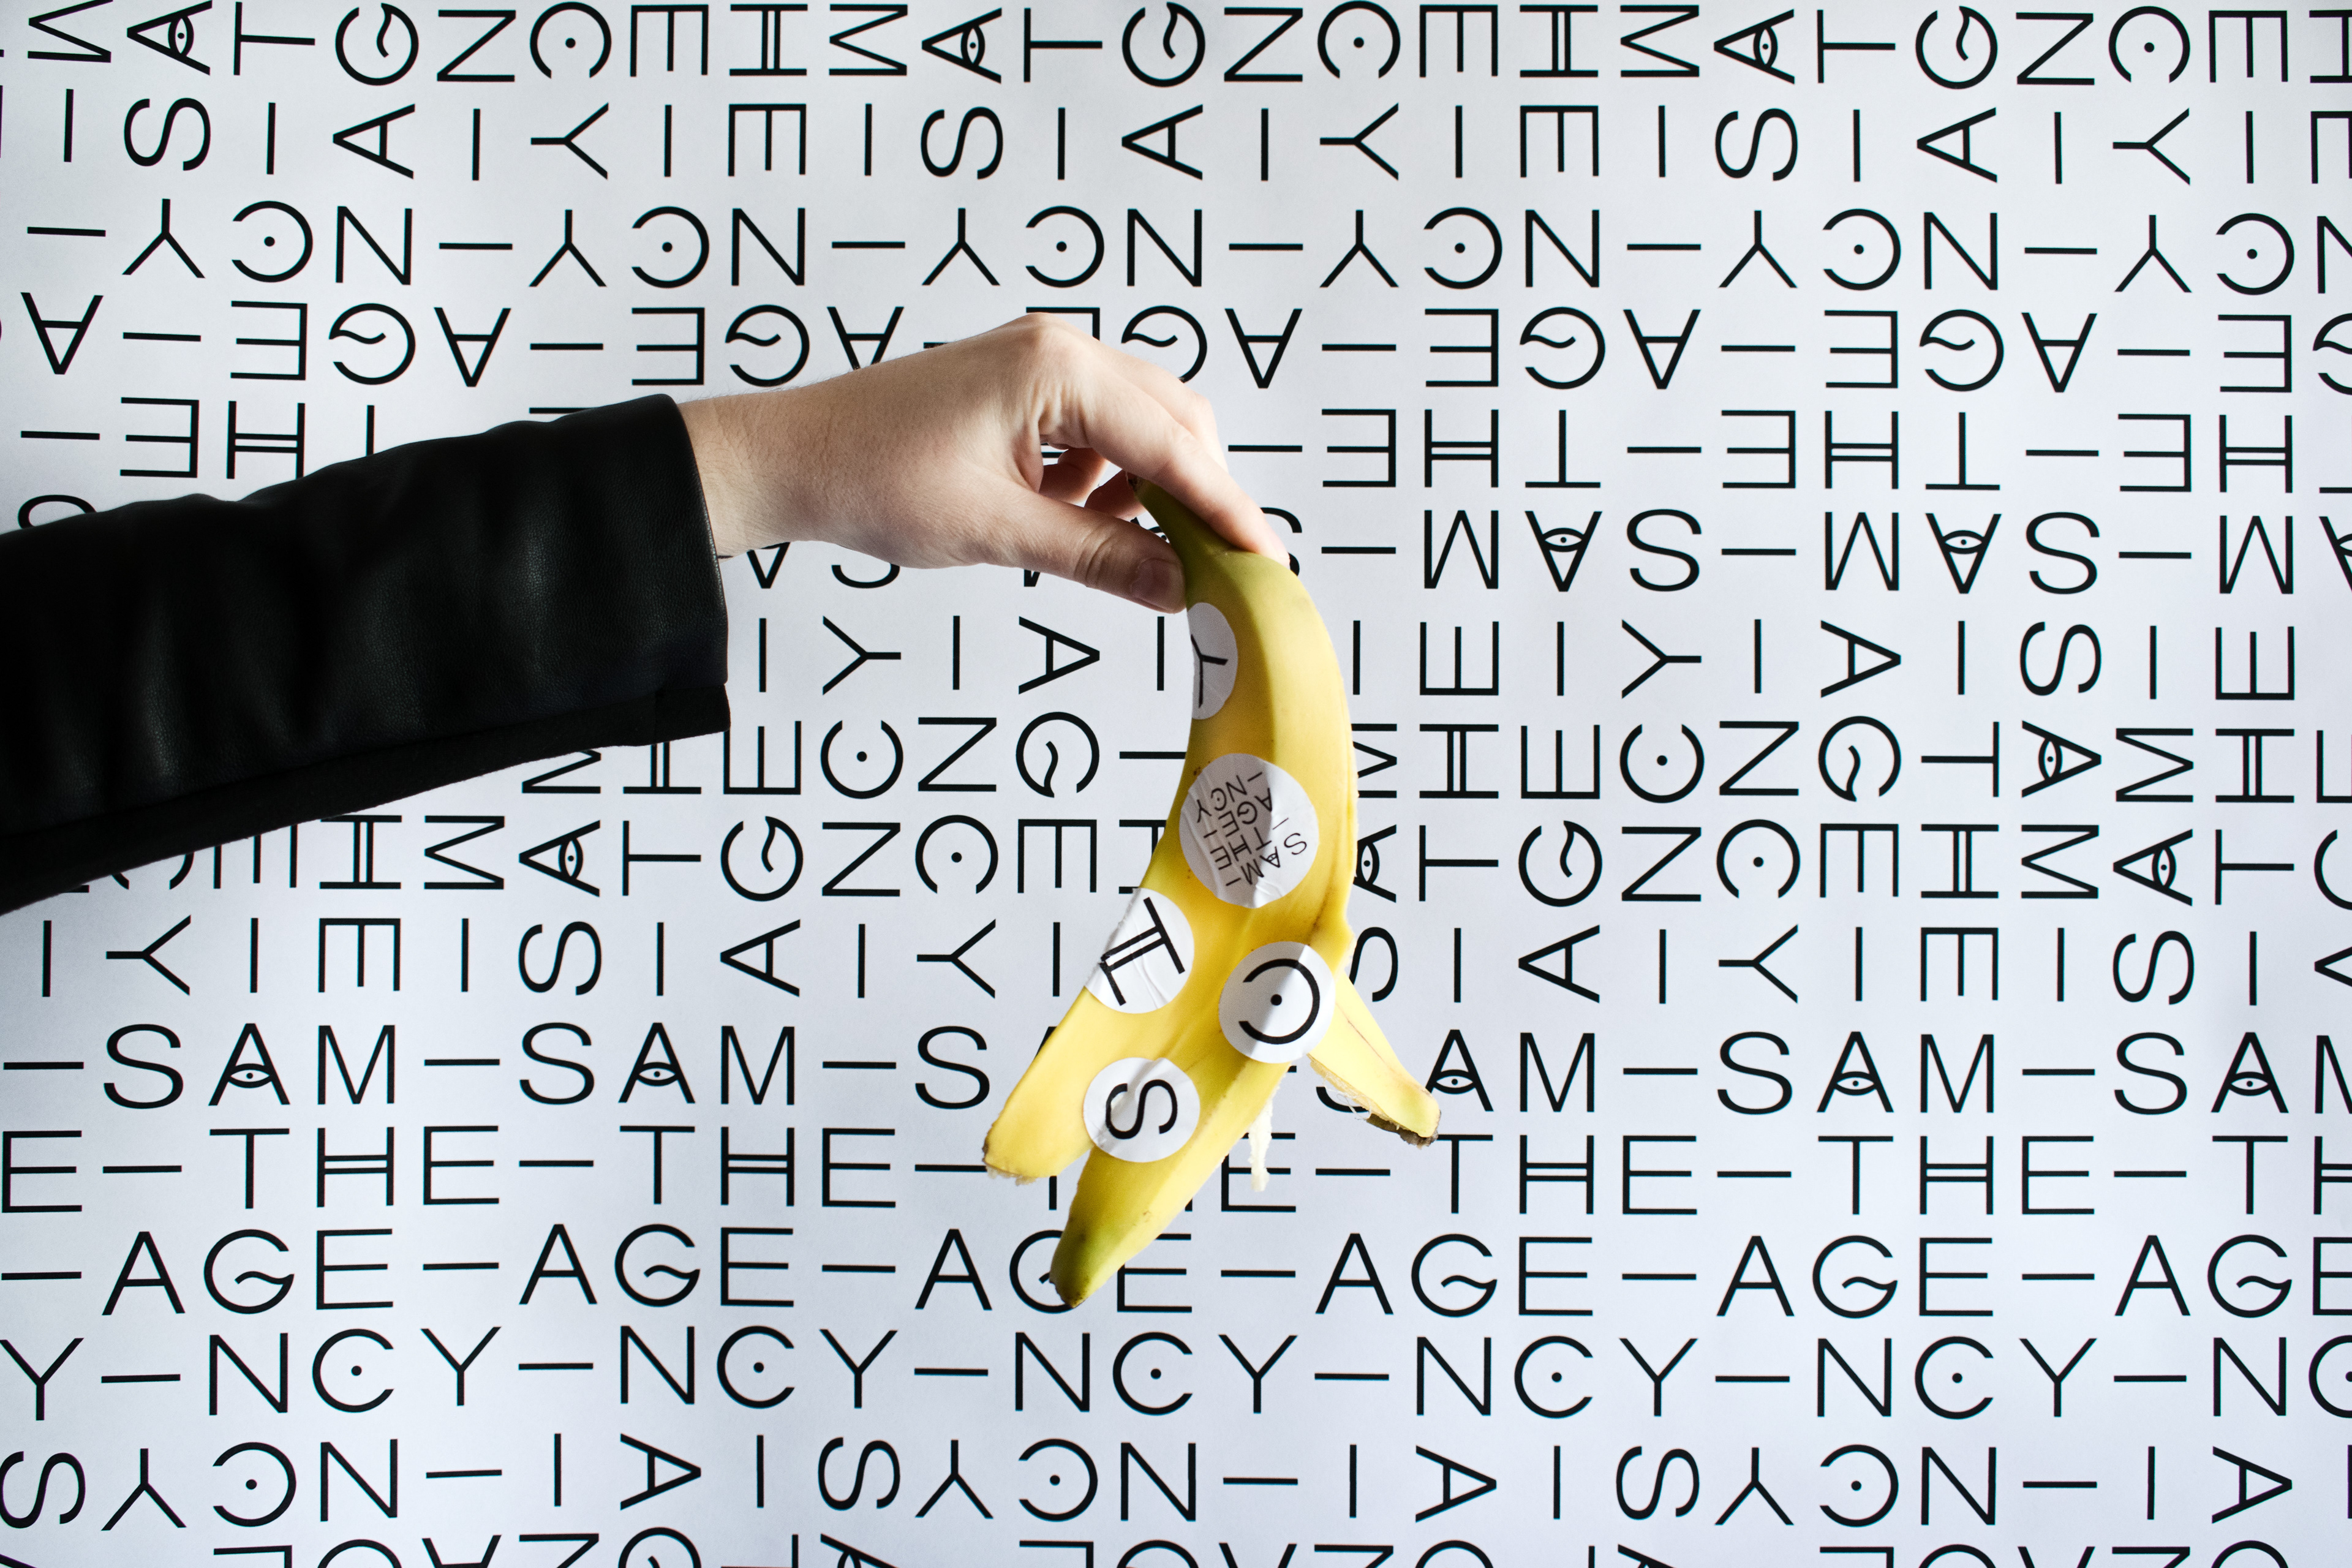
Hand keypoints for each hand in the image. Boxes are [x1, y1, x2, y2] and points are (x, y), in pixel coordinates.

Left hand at [677, 313, 1283, 612]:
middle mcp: (1059, 348)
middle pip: (1175, 420)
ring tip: (1115, 544)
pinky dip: (1106, 479)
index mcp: (1058, 368)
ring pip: (1141, 425)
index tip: (1267, 561)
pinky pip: (1098, 430)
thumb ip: (1101, 556)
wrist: (792, 459)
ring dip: (1147, 488)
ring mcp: (1041, 362)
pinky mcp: (1024, 386)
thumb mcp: (999, 532)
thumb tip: (1181, 588)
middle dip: (1196, 494)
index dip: (1227, 509)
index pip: (1174, 444)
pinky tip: (1073, 517)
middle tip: (1211, 568)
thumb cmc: (873, 479)